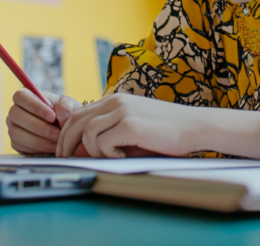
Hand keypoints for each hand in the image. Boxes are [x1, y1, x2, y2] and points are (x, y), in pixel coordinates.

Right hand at [6, 89, 87, 155]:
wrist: (63, 130)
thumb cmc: (63, 113)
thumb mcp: (68, 105)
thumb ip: (66, 107)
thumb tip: (62, 116)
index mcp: (25, 96)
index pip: (21, 96)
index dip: (35, 107)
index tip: (53, 117)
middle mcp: (14, 111)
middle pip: (16, 115)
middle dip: (39, 127)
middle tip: (58, 133)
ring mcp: (12, 127)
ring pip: (17, 133)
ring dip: (39, 140)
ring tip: (57, 141)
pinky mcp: (15, 143)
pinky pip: (21, 146)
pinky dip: (38, 148)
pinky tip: (52, 147)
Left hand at [56, 94, 198, 158]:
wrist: (195, 127)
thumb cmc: (166, 131)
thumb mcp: (133, 127)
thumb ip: (109, 132)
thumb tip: (82, 150)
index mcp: (115, 100)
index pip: (78, 113)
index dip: (66, 132)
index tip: (64, 150)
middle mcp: (116, 101)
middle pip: (76, 121)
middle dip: (66, 143)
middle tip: (66, 159)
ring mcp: (123, 111)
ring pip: (87, 132)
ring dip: (92, 150)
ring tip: (111, 158)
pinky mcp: (131, 124)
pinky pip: (103, 142)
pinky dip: (107, 154)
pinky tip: (122, 157)